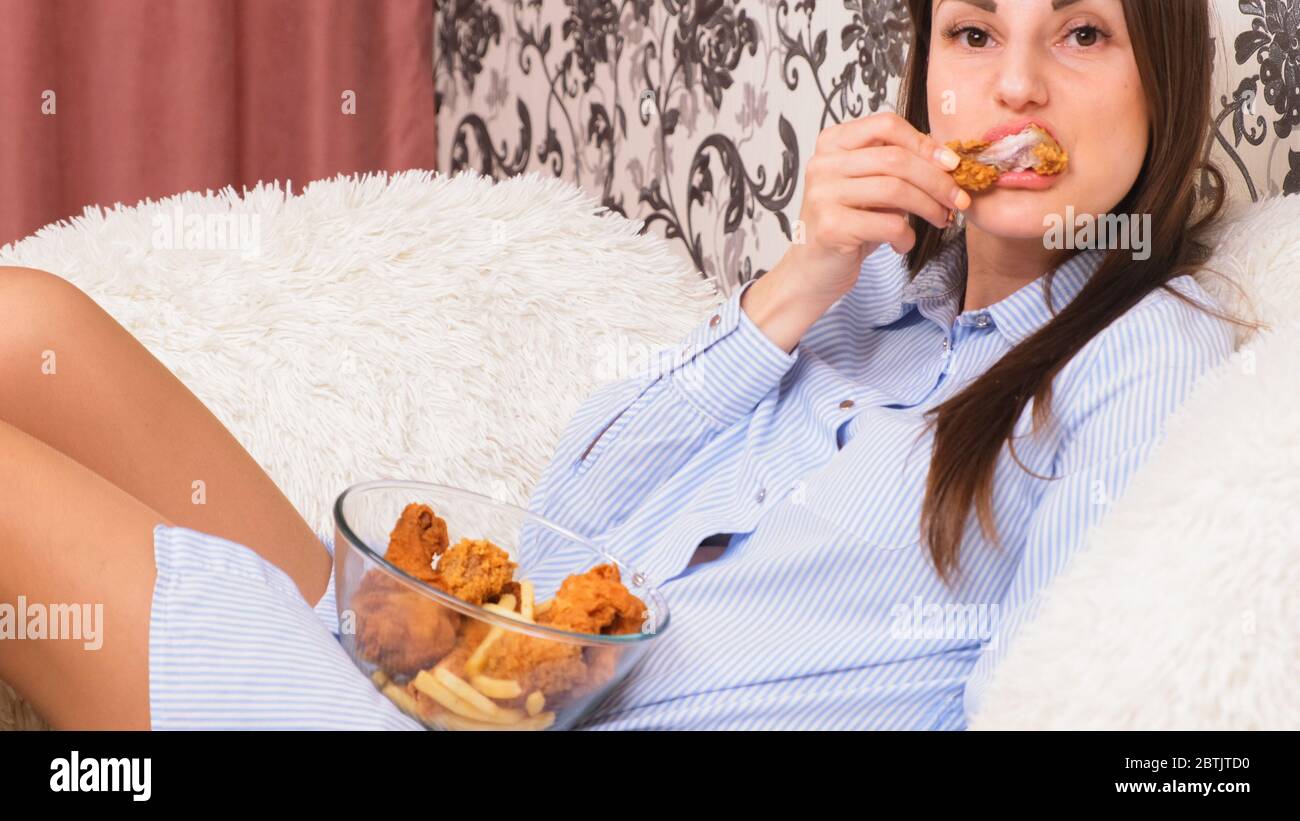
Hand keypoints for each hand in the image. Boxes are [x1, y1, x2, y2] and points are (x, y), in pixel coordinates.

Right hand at [740, 113, 969, 352]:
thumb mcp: (870, 188)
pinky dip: (906, 236)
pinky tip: (903, 244)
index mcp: (832, 143)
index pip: (886, 126)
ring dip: (929, 207)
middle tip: (959, 200)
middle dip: (937, 180)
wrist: (813, 271)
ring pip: (895, 189)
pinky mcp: (830, 227)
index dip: (925, 143)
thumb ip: (897, 168)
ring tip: (941, 220)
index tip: (952, 165)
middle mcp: (823, 164)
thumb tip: (947, 161)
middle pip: (895, 159)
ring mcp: (823, 194)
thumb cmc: (847, 226)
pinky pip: (887, 224)